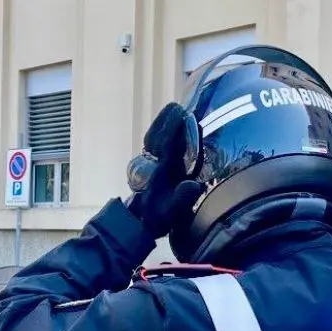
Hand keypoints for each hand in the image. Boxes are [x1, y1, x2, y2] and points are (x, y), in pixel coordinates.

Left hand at [126, 103, 204, 238]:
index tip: (183, 113)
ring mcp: (151, 165)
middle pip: (159, 136)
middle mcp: (155, 164)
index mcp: (163, 170)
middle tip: (178, 106)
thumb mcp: (171, 212)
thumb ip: (182, 199)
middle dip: (168, 121)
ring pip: (154, 139)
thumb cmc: (157, 217)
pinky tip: (166, 129)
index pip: (168, 144)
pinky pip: (153, 146)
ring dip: (162, 124)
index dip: (174, 129)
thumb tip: (193, 185)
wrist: (138, 223)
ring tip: (173, 110)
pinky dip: (159, 133)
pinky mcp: (150, 168)